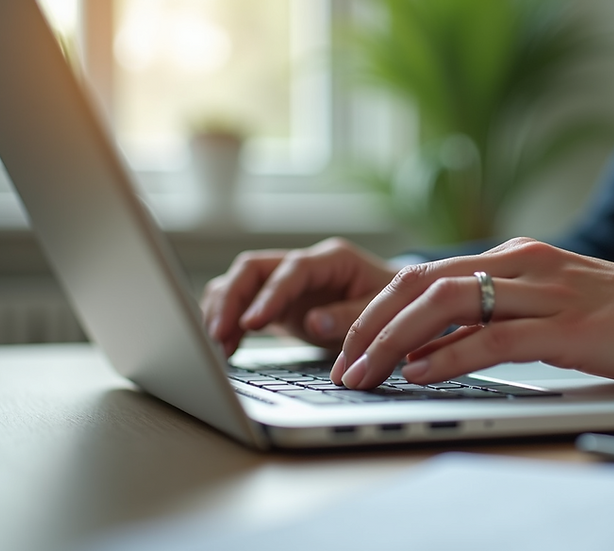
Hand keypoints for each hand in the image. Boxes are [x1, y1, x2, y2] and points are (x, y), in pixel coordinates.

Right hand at [201, 238, 396, 356]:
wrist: (396, 305)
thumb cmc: (391, 306)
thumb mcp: (380, 312)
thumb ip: (349, 318)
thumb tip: (314, 323)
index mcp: (333, 259)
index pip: (292, 270)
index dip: (270, 295)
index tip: (251, 323)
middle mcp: (304, 265)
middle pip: (253, 269)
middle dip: (230, 299)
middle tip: (217, 335)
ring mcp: (286, 281)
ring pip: (240, 282)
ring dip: (223, 310)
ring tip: (218, 345)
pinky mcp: (277, 301)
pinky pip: (243, 302)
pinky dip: (229, 320)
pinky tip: (225, 345)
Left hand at [331, 238, 613, 388]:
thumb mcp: (550, 313)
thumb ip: (496, 322)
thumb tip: (434, 350)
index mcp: (518, 258)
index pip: (427, 276)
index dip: (378, 307)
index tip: (346, 340)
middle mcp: (524, 264)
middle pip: (423, 284)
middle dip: (371, 323)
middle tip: (341, 361)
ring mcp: (547, 292)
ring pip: (448, 304)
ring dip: (395, 341)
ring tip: (365, 373)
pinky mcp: (571, 328)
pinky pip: (495, 337)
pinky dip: (449, 356)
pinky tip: (420, 374)